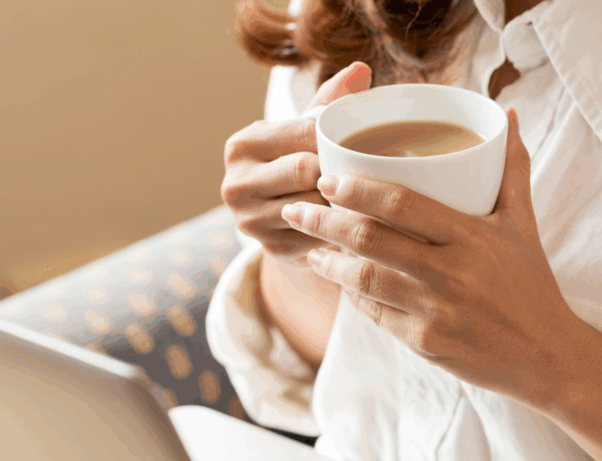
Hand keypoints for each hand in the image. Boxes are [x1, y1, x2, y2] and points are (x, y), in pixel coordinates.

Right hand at [220, 62, 371, 265]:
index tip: (362, 139)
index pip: (300, 133)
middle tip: (366, 169)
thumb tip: (361, 70)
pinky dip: (339, 228)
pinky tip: (354, 221)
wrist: (277, 220)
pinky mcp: (271, 250)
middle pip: (304, 171)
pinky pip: (319, 235)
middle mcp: (236, 184)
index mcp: (242, 145)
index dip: (335, 137)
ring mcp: (250, 221)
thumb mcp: (303, 131)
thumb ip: (328, 101)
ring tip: (364, 194)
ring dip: (341, 202)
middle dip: (337, 170)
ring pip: (314, 206)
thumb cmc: (295, 162)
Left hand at [279, 108, 586, 409]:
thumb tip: (505, 115)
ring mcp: (434, 310)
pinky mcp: (424, 343)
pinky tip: (339, 283)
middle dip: (323, 222)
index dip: (356, 189)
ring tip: (308, 247)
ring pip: (362, 280)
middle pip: (369, 239)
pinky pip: (374, 314)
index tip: (327, 179)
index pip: (401, 203)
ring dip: (327, 262)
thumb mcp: (524, 224)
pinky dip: (351, 296)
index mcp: (471, 236)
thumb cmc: (532, 285)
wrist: (548, 356)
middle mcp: (450, 272)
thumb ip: (512, 169)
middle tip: (296, 208)